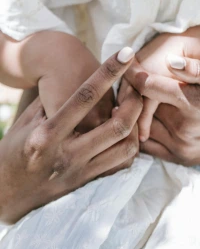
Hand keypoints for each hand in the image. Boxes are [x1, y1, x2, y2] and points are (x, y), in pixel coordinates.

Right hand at [0, 49, 141, 223]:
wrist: (4, 195)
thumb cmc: (14, 150)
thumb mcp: (27, 120)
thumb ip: (53, 99)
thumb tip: (81, 76)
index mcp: (47, 134)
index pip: (85, 96)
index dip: (109, 72)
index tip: (126, 53)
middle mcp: (67, 155)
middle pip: (117, 125)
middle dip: (135, 100)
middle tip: (137, 84)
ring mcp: (80, 173)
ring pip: (126, 147)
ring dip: (136, 124)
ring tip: (134, 107)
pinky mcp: (87, 185)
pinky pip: (121, 165)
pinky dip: (130, 145)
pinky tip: (127, 130)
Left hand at [121, 44, 199, 167]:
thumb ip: (198, 70)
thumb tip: (172, 60)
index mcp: (190, 102)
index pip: (149, 86)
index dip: (135, 73)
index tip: (127, 64)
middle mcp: (181, 126)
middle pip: (141, 107)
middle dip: (131, 93)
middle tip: (125, 81)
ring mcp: (179, 145)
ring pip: (141, 128)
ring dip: (134, 114)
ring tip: (131, 100)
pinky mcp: (181, 158)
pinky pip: (149, 147)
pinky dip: (141, 134)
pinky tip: (141, 122)